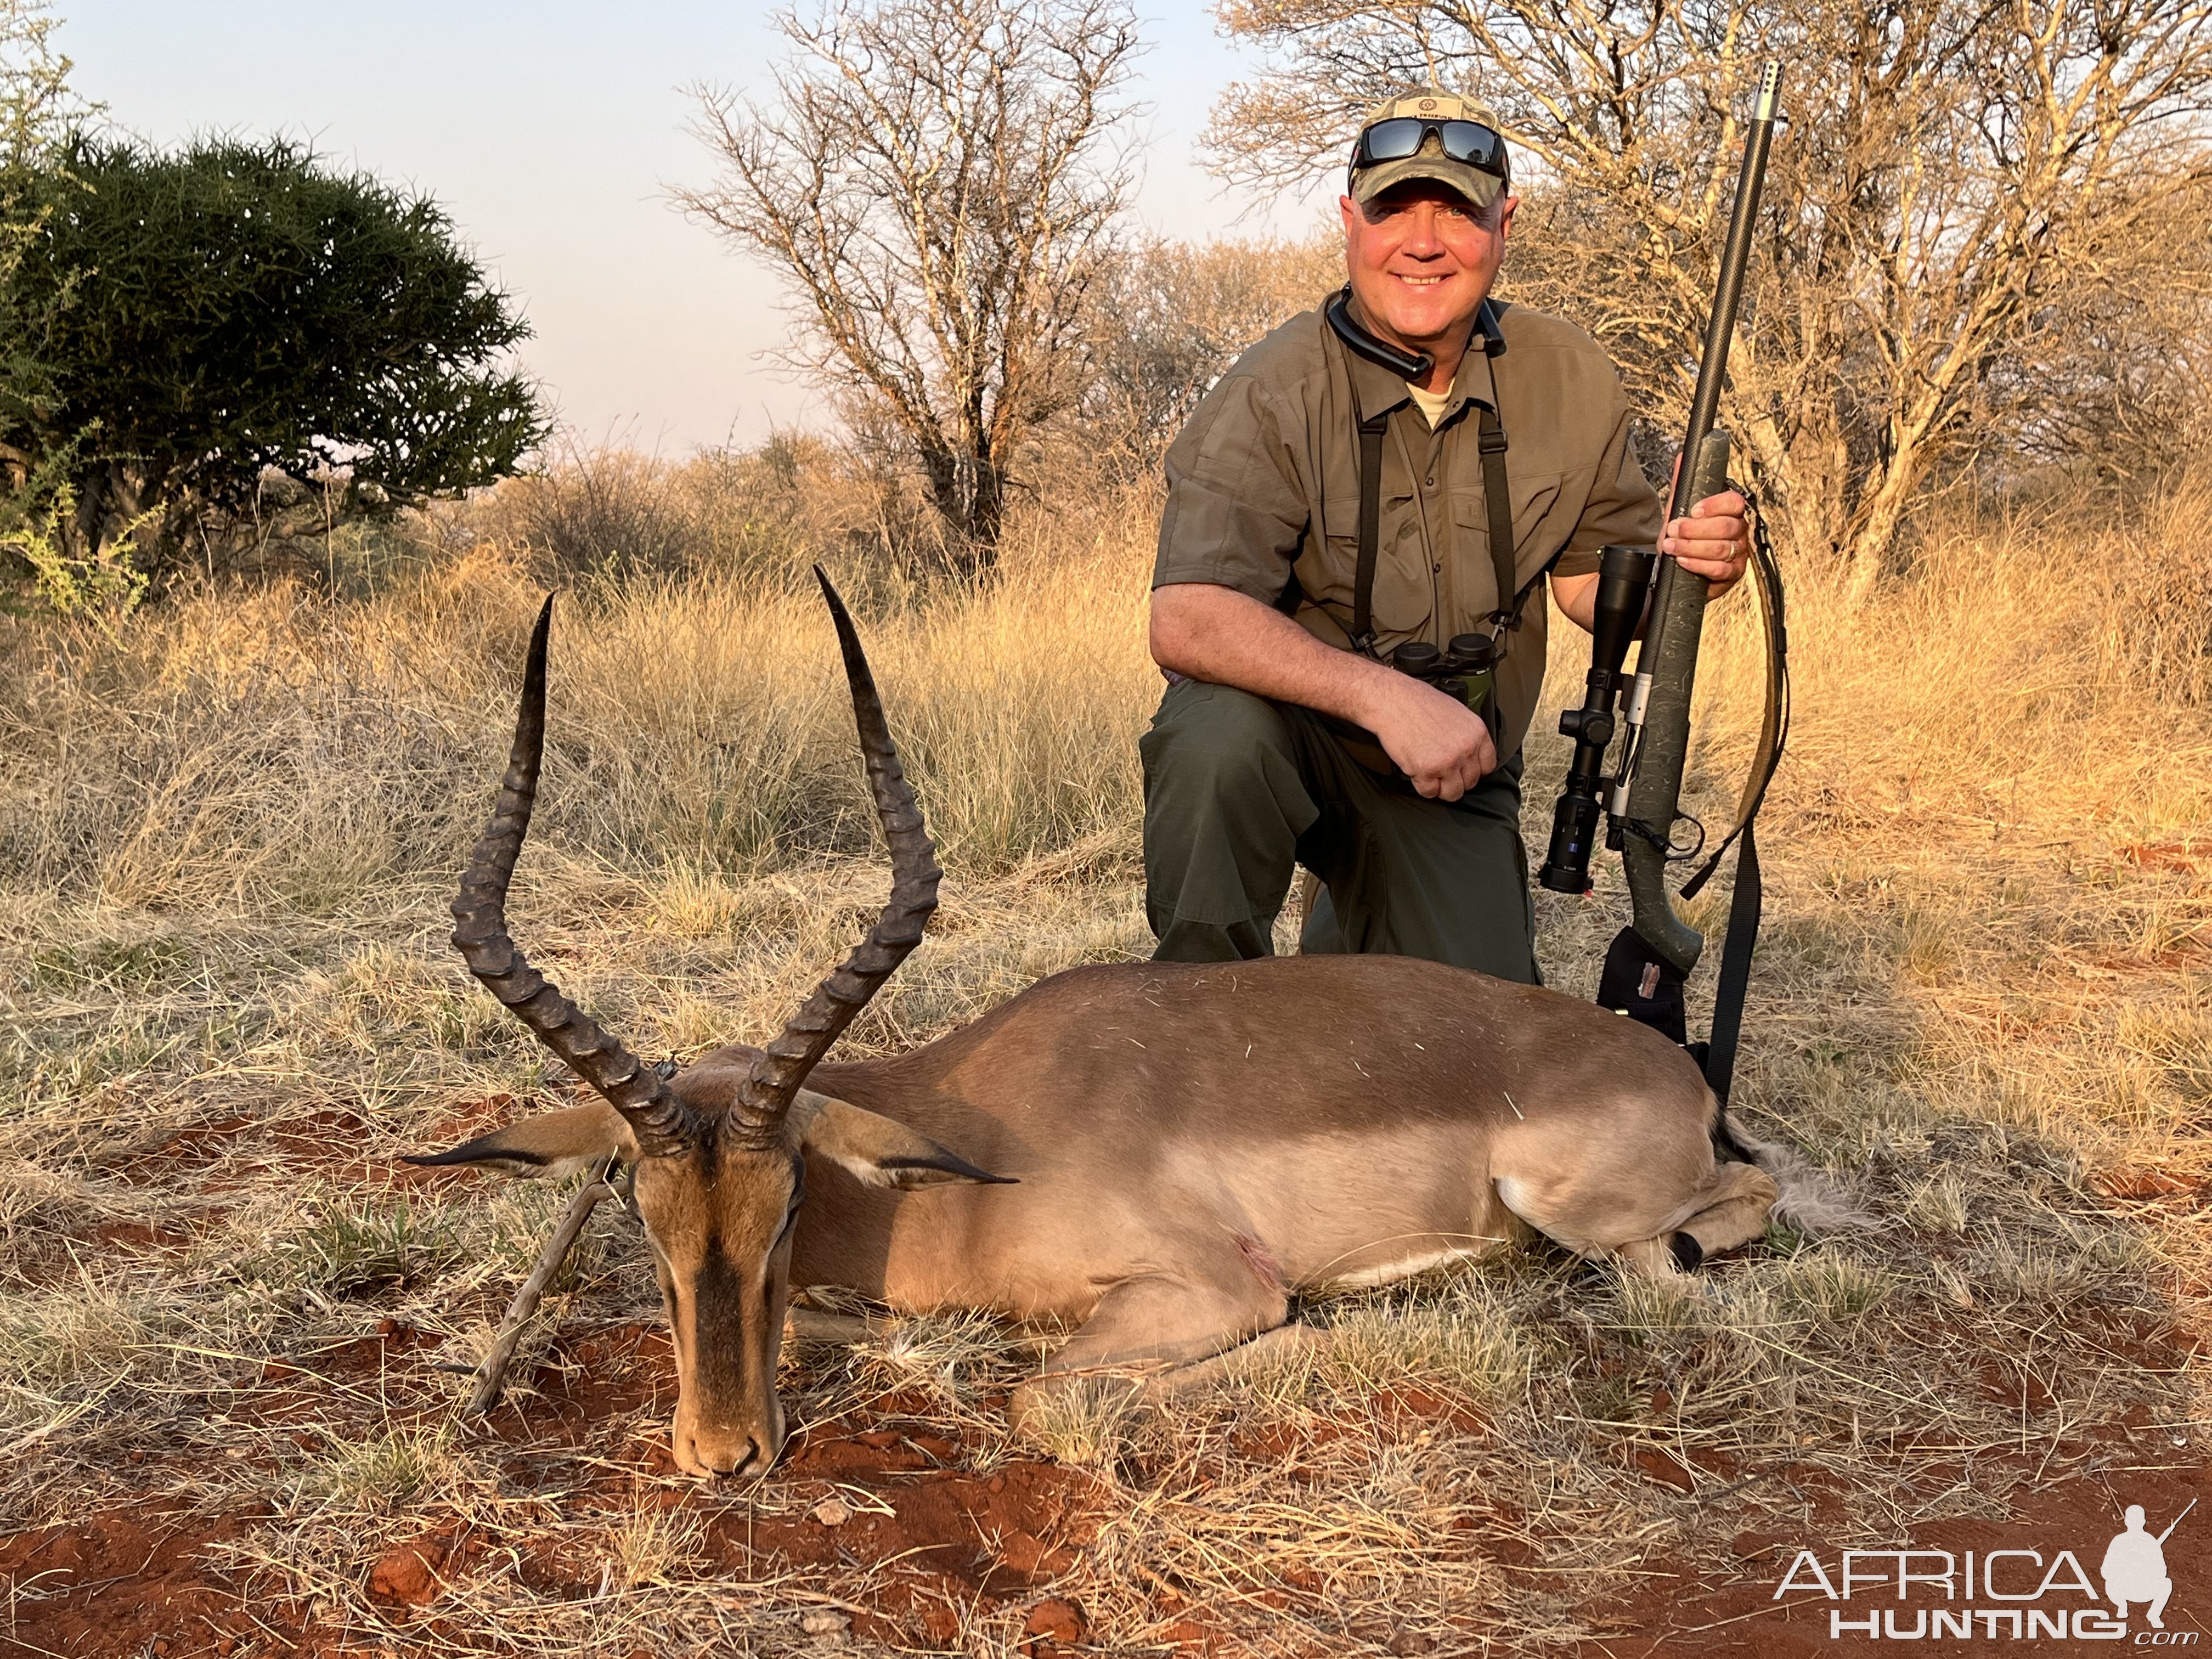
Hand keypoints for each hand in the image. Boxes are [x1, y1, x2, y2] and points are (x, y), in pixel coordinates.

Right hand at [1363, 672, 1495, 800]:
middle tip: (1442, 771)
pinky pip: (1429, 792)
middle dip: (1456, 779)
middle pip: (1471, 781)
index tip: (1464, 769)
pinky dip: (1422, 786)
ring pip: (1453, 793)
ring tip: (1431, 775)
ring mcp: (1448, 761)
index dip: (1474, 769)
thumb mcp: (1456, 712)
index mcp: (1477, 732)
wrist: (1393, 700)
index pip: (1488, 765)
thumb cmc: (1418, 702)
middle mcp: (1466, 748)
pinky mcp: (1427, 771)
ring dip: (1441, 788)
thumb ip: (1466, 735)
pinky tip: (1417, 770)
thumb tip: (1470, 753)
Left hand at [1661, 459, 1753, 596]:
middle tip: (1674, 531)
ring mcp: (1739, 553)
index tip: (1693, 510)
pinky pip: (1721, 569)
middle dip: (1694, 530)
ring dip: (1692, 547)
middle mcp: (1739, 531)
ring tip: (1672, 546)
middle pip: (1725, 527)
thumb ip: (1682, 485)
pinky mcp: (1733, 573)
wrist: (1678, 568)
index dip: (1714, 505)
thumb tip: (1682, 457)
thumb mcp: (1679, 510)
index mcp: (1730, 512)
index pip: (1734, 502)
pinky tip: (1684, 561)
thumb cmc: (1684, 538)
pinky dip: (1699, 565)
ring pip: (1722, 548)